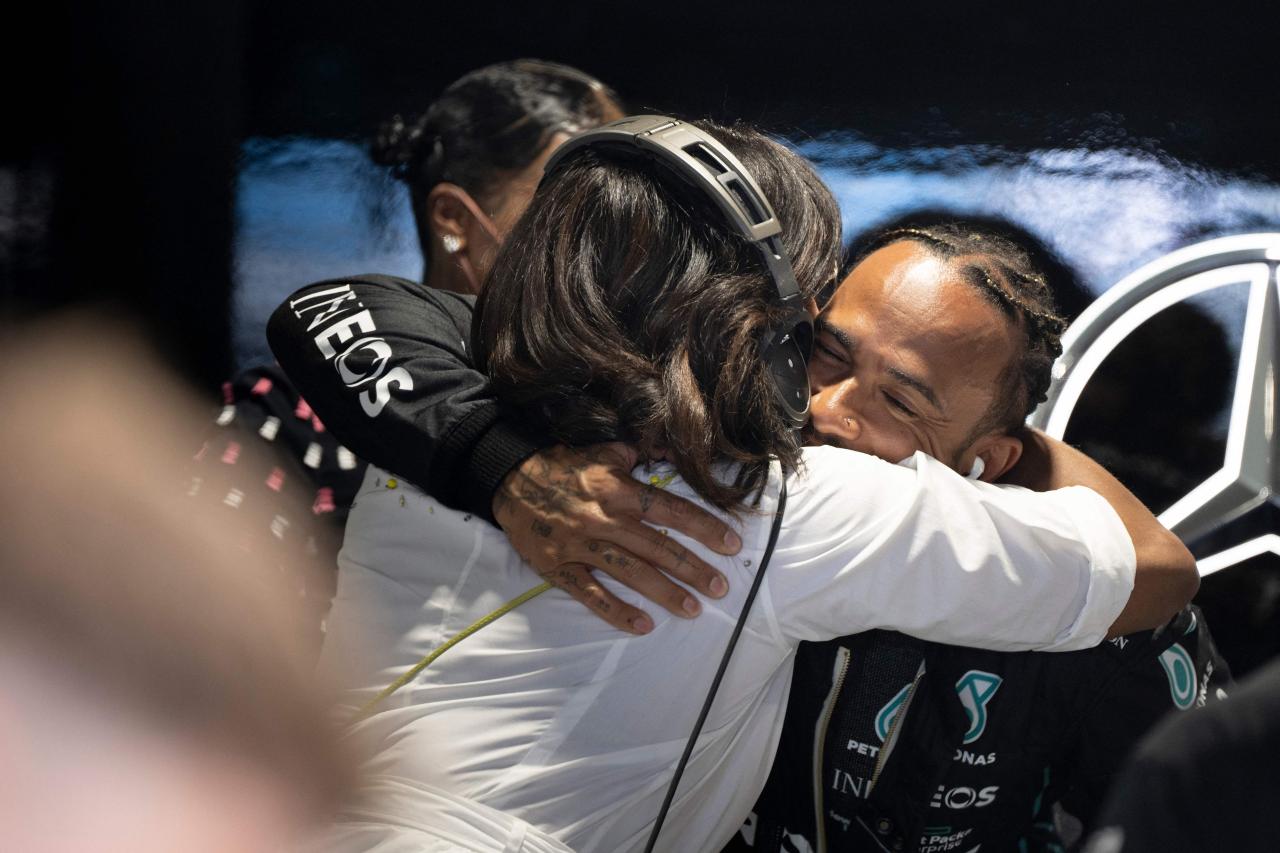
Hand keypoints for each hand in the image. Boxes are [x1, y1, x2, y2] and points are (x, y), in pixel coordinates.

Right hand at [492, 442, 741, 633]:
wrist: (508, 477)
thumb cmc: (562, 465)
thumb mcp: (603, 451)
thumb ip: (637, 455)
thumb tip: (672, 452)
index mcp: (618, 489)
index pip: (670, 509)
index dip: (704, 526)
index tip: (731, 544)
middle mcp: (604, 517)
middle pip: (657, 545)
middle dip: (692, 568)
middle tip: (720, 587)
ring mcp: (581, 544)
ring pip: (630, 572)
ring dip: (664, 592)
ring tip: (692, 609)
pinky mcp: (558, 566)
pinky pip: (590, 593)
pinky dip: (617, 610)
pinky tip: (642, 625)